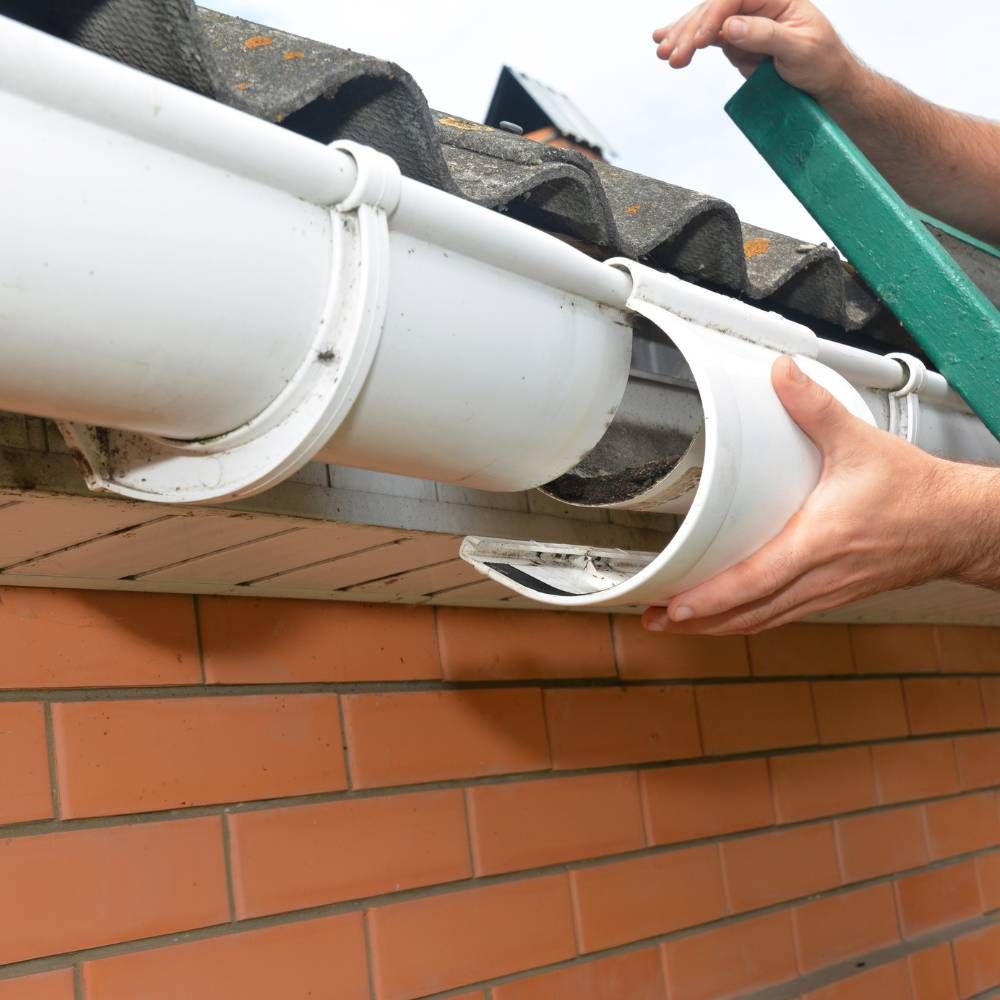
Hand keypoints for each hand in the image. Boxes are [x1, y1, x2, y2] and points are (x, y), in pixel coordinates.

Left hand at [642, 356, 997, 634]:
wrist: (957, 524)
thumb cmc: (914, 492)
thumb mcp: (859, 441)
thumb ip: (814, 407)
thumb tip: (781, 374)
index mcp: (818, 543)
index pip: (754, 581)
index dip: (711, 599)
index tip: (673, 607)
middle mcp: (818, 577)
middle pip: (748, 614)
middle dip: (699, 623)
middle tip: (655, 621)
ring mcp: (825, 592)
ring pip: (763, 621)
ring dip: (719, 627)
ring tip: (678, 624)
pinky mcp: (832, 594)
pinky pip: (781, 616)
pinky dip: (748, 621)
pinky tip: (728, 617)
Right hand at [652, 0, 857, 102]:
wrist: (825, 81)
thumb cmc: (822, 61)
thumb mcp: (800, 49)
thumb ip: (766, 35)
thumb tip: (731, 27)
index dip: (713, 17)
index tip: (700, 41)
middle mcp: (756, 4)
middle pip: (714, 9)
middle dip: (690, 31)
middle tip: (672, 54)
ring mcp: (744, 21)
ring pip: (704, 22)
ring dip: (681, 37)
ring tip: (662, 53)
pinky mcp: (736, 39)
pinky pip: (706, 37)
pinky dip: (685, 41)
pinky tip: (664, 42)